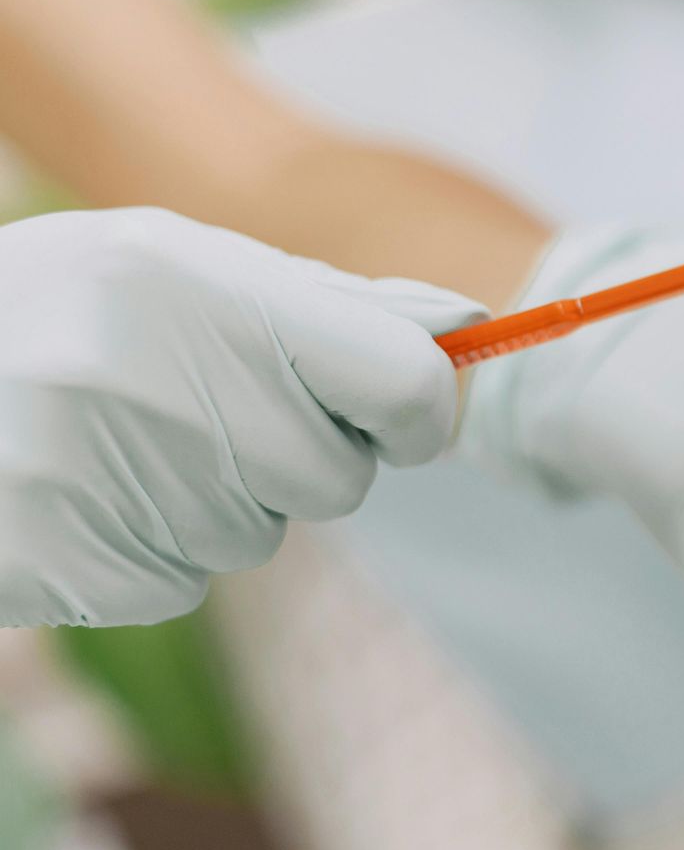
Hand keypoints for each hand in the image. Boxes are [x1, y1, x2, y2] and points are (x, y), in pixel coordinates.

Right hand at [0, 209, 485, 627]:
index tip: (399, 417)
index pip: (404, 381)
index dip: (418, 410)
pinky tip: (69, 493)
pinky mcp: (58, 562)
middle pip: (336, 477)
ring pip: (252, 535)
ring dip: (207, 502)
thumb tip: (470, 328)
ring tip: (108, 442)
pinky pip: (171, 584)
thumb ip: (323, 305)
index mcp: (197, 285)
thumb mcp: (169, 266)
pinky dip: (136, 551)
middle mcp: (154, 376)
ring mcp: (99, 475)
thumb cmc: (46, 311)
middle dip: (292, 456)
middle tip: (199, 412)